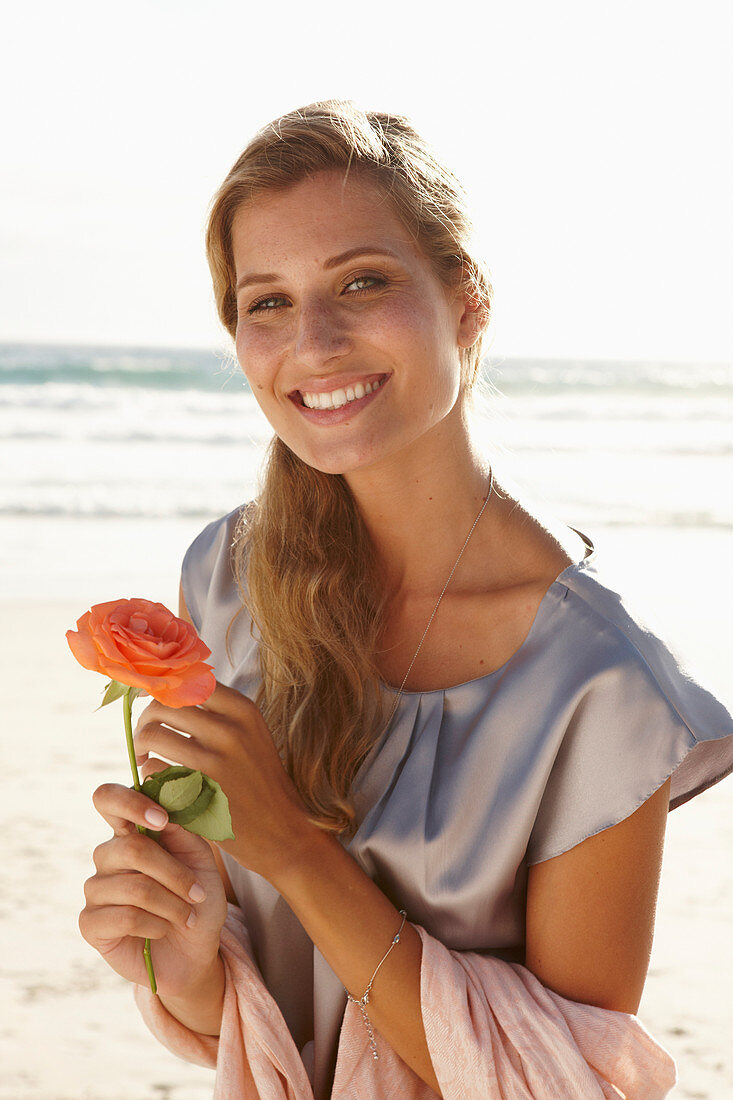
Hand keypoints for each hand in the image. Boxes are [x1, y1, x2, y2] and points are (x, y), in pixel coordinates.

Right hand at [80, 783, 227, 996]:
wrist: (196, 951)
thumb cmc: (197, 899)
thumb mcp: (201, 859)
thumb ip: (182, 828)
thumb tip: (163, 801)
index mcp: (131, 831)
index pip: (107, 798)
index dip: (131, 802)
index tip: (163, 819)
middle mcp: (107, 856)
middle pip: (131, 848)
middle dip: (174, 873)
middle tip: (199, 893)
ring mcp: (95, 889)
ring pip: (133, 886)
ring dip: (172, 904)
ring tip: (188, 916)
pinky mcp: (90, 923)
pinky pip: (124, 917)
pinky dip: (155, 924)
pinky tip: (162, 930)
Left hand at [133, 683, 315, 882]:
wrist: (283, 830)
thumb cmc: (259, 779)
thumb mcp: (249, 734)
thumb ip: (216, 711)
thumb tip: (166, 688)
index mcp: (243, 710)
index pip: (188, 680)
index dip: (164, 688)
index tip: (152, 701)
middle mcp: (230, 730)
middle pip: (163, 705)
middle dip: (145, 720)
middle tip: (145, 736)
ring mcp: (215, 762)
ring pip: (153, 735)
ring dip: (140, 746)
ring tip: (143, 757)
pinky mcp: (198, 793)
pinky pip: (153, 770)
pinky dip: (148, 775)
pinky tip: (159, 783)